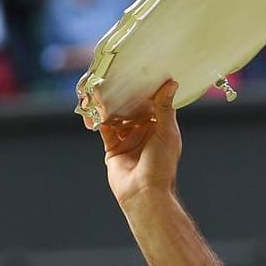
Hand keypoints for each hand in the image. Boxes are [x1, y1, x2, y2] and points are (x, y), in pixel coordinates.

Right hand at [100, 81, 182, 211]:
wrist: (144, 193)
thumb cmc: (161, 165)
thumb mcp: (166, 132)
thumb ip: (165, 108)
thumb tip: (171, 83)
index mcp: (160, 128)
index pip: (152, 104)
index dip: (145, 90)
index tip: (138, 72)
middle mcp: (143, 132)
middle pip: (132, 108)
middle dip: (123, 95)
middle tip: (114, 77)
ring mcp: (128, 139)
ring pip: (116, 116)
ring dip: (109, 105)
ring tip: (101, 90)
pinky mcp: (113, 147)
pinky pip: (104, 129)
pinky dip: (98, 119)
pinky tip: (94, 108)